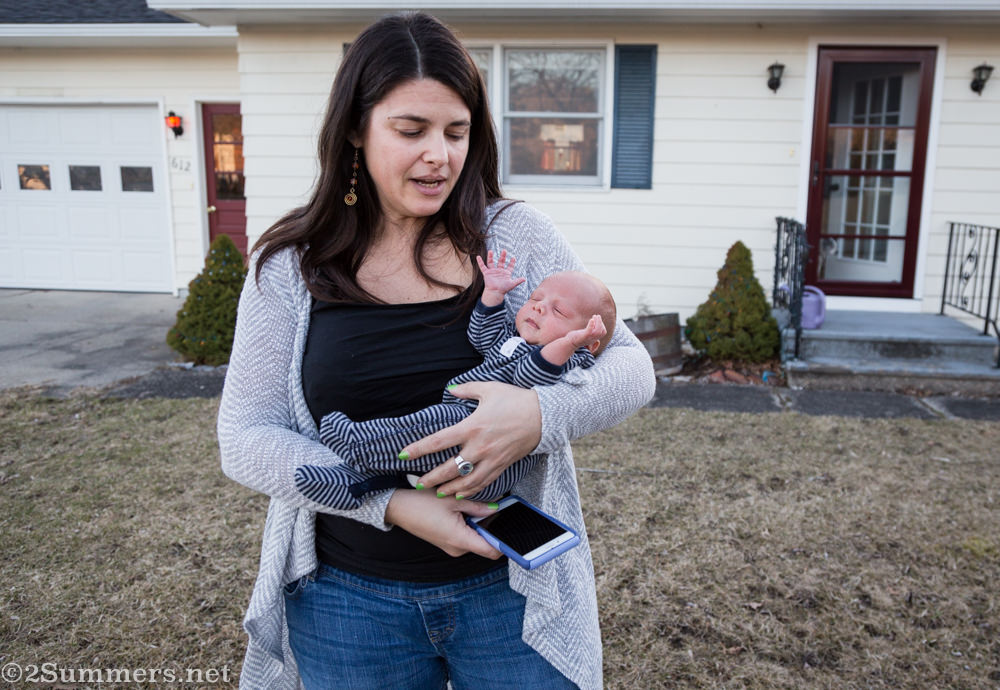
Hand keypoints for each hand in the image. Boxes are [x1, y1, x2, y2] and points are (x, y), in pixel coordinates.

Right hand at [386, 489, 502, 558]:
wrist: (397, 507)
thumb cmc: (422, 503)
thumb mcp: (453, 501)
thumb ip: (478, 506)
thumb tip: (497, 509)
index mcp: (460, 540)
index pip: (492, 551)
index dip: (505, 544)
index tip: (515, 534)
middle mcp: (457, 548)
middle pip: (485, 544)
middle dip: (493, 527)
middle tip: (497, 507)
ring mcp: (451, 546)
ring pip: (476, 539)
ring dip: (481, 524)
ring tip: (478, 505)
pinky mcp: (446, 541)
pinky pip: (466, 536)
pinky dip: (471, 525)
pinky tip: (466, 509)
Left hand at [401, 381, 541, 497]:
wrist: (545, 416)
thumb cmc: (516, 400)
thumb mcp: (489, 389)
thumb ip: (466, 389)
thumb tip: (451, 390)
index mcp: (472, 426)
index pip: (439, 441)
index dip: (419, 449)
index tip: (404, 455)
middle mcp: (479, 446)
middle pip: (449, 468)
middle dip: (431, 478)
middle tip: (418, 484)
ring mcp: (491, 458)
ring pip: (466, 481)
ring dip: (450, 489)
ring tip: (437, 493)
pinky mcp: (503, 465)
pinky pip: (484, 482)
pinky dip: (471, 490)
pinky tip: (461, 494)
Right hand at [477, 250, 525, 298]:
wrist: (495, 293)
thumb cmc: (504, 289)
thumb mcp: (512, 284)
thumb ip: (518, 281)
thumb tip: (524, 279)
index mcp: (506, 273)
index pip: (510, 266)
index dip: (512, 262)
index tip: (513, 258)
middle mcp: (499, 271)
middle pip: (501, 261)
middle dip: (503, 256)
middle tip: (504, 250)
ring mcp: (492, 271)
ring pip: (491, 262)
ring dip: (490, 257)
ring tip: (490, 251)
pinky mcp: (487, 273)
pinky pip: (482, 266)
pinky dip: (480, 262)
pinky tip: (478, 257)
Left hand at [566, 314, 606, 349]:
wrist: (569, 343)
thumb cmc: (576, 338)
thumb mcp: (585, 334)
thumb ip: (590, 331)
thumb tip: (594, 326)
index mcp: (594, 338)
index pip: (603, 332)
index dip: (602, 325)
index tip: (598, 320)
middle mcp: (592, 339)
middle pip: (602, 332)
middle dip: (600, 322)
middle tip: (597, 316)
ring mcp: (588, 338)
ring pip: (597, 331)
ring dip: (597, 322)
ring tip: (594, 316)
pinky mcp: (583, 337)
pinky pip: (589, 331)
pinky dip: (591, 325)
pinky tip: (591, 319)